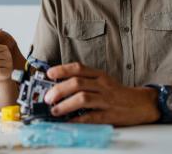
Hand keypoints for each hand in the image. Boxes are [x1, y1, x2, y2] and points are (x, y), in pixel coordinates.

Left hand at [44, 62, 159, 125]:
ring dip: (66, 104)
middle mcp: (102, 84)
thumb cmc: (116, 91)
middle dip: (59, 90)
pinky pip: (92, 117)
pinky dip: (79, 119)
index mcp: (98, 74)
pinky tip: (69, 121)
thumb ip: (84, 79)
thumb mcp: (101, 79)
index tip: (49, 74)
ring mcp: (106, 99)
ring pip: (83, 98)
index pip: (78, 68)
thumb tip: (58, 84)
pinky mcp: (110, 115)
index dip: (62, 69)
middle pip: (77, 83)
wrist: (141, 103)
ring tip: (55, 110)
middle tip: (48, 97)